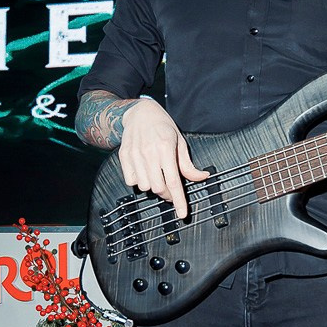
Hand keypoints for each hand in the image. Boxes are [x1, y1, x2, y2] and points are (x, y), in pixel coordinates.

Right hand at [119, 99, 209, 220]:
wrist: (140, 113)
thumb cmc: (163, 127)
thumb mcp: (180, 142)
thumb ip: (188, 164)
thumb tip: (202, 177)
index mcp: (166, 147)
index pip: (174, 180)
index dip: (179, 200)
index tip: (182, 214)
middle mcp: (149, 152)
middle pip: (159, 188)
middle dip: (167, 194)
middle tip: (171, 190)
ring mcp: (134, 155)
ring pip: (144, 186)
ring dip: (153, 187)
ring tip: (157, 177)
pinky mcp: (124, 156)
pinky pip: (130, 181)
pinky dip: (138, 182)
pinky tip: (144, 172)